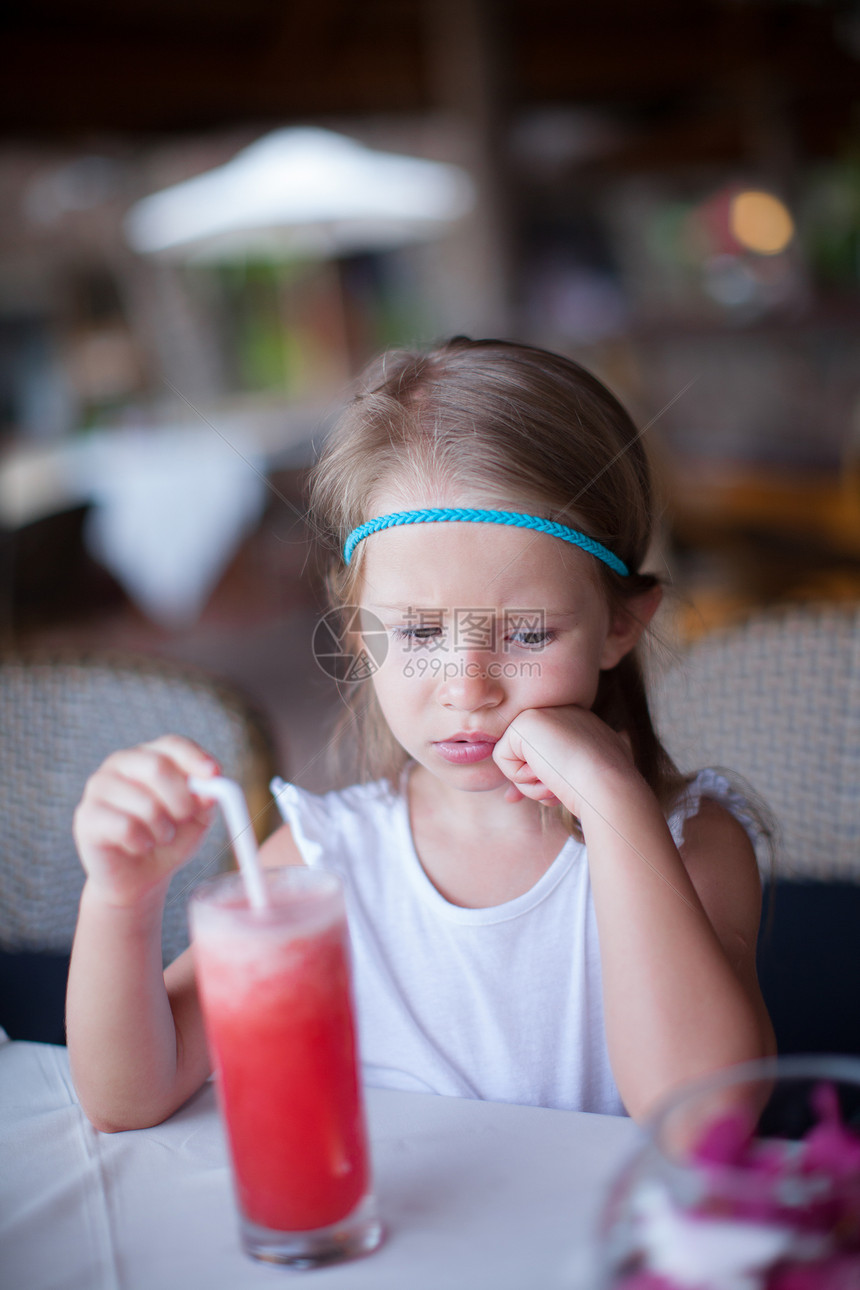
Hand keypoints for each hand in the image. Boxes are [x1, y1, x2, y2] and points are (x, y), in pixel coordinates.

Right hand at [73, 735, 220, 907]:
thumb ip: (205, 801)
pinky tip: (139, 846)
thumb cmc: (169, 839)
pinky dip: (142, 842)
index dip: (194, 758)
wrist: (138, 877)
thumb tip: (210, 790)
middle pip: (157, 767)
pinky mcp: (86, 816)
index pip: (172, 745)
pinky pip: (126, 827)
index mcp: (149, 756)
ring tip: (160, 837)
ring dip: (163, 829)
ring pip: (145, 803)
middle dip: (181, 798)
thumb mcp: (196, 819)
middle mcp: (121, 764)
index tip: (214, 774)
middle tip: (186, 817)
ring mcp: (99, 787)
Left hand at [492, 707, 636, 816]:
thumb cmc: (604, 787)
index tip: (554, 793)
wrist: (608, 784)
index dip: (541, 777)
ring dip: (530, 782)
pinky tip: (546, 774)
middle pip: (527, 754)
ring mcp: (542, 711)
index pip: (545, 750)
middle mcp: (560, 710)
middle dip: (536, 781)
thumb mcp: (590, 773)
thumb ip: (566, 770)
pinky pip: (501, 758)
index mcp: (579, 721)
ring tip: (556, 781)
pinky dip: (519, 777)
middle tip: (559, 788)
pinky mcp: (523, 722)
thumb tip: (540, 783)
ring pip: (514, 756)